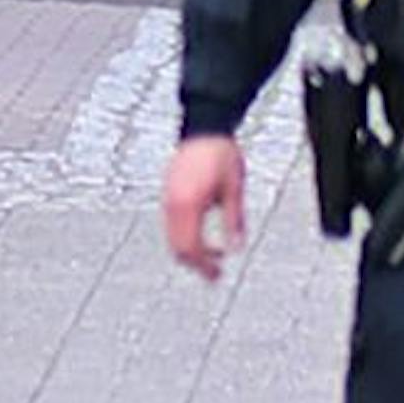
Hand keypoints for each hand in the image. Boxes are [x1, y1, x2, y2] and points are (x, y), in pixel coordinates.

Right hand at [163, 135, 246, 281]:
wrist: (204, 126)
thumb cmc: (221, 155)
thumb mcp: (234, 189)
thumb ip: (233, 221)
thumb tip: (235, 248)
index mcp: (189, 204)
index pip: (190, 247)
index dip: (203, 266)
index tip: (217, 276)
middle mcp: (173, 203)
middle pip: (177, 246)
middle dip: (195, 263)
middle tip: (215, 273)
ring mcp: (168, 196)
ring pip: (172, 236)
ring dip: (190, 249)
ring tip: (212, 255)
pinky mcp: (169, 191)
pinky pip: (171, 223)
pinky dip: (184, 235)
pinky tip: (202, 234)